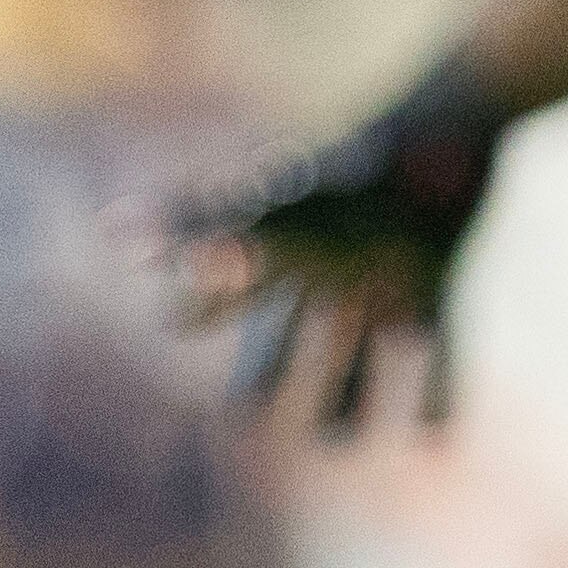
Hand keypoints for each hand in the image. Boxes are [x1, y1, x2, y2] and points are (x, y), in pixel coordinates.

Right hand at [168, 55, 503, 432]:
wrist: (452, 124)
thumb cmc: (357, 177)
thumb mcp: (271, 218)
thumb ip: (195, 226)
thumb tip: (115, 232)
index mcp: (283, 254)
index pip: (227, 293)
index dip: (200, 309)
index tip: (179, 322)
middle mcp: (329, 266)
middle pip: (289, 334)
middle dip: (269, 371)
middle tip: (247, 414)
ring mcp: (387, 273)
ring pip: (360, 346)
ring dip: (352, 392)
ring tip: (347, 443)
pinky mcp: (442, 276)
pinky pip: (442, 343)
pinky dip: (441, 391)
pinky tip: (442, 442)